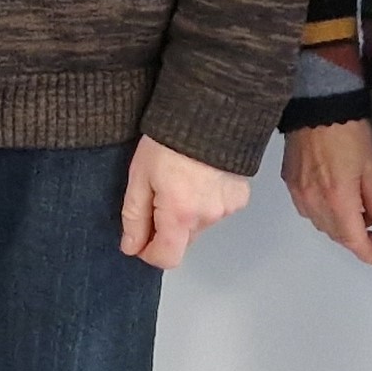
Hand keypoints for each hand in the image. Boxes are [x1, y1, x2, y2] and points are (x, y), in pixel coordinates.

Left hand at [120, 135, 249, 270]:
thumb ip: (134, 216)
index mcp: (180, 215)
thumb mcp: (139, 176)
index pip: (167, 259)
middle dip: (166, 228)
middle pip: (182, 241)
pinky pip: (217, 209)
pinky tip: (198, 176)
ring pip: (199, 224)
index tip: (139, 238)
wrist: (208, 112)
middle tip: (156, 194)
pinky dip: (205, 200)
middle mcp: (208, 217)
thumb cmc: (168, 140)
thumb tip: (131, 247)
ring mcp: (228, 208)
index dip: (149, 253)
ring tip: (179, 179)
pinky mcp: (240, 196)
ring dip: (187, 212)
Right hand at [280, 120, 371, 266]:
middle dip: (358, 241)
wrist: (316, 106)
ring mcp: (298, 192)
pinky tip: (336, 204)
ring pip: (320, 224)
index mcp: (337, 199)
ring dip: (340, 228)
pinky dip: (324, 214)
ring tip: (359, 219)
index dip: (369, 254)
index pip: (353, 240)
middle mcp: (313, 201)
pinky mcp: (289, 181)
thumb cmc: (349, 132)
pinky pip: (307, 209)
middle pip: (336, 235)